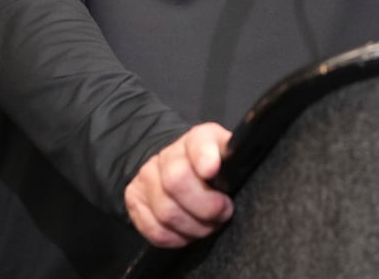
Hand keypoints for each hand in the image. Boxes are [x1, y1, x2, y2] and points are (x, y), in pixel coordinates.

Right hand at [124, 122, 233, 246]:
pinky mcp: (134, 199)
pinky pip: (154, 229)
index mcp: (198, 139)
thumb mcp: (228, 157)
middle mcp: (167, 155)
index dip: (203, 157)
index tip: (211, 170)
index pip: (198, 144)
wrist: (176, 167)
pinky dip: (175, 239)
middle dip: (205, 207)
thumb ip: (235, 162)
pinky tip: (187, 232)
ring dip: (193, 228)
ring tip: (207, 225)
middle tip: (222, 213)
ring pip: (166, 212)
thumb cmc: (212, 167)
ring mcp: (147, 176)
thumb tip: (244, 173)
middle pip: (177, 182)